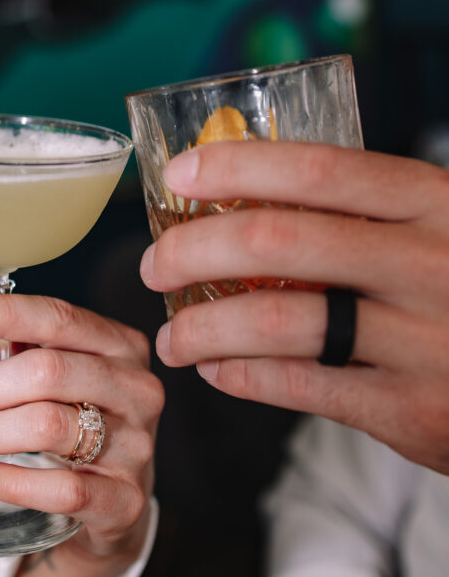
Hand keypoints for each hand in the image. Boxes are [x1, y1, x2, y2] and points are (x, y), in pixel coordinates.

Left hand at [0, 294, 163, 576]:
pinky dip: (9, 482)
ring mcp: (136, 446)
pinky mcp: (126, 500)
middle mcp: (137, 390)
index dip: (2, 313)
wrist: (119, 505)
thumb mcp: (68, 381)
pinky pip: (61, 488)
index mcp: (122, 347)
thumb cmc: (82, 426)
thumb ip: (29, 353)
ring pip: (47, 425)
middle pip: (46, 371)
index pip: (59, 318)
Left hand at [140, 140, 448, 473]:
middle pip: (280, 242)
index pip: (318, 169)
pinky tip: (216, 369)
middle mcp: (428, 265)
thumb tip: (247, 185)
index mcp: (432, 204)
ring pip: (281, 322)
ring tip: (171, 336)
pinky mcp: (411, 409)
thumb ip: (367, 211)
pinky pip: (300, 386)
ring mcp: (423, 341)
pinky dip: (242, 376)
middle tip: (155, 267)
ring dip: (204, 326)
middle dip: (194, 250)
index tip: (178, 175)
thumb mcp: (435, 230)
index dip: (237, 167)